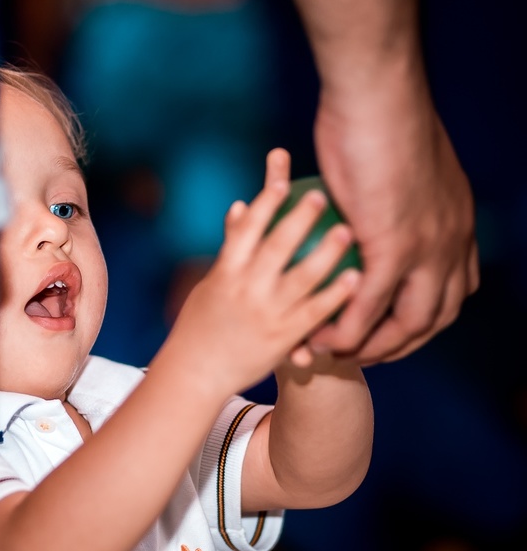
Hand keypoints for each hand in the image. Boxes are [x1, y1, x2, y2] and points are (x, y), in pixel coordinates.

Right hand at [163, 149, 359, 395]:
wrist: (196, 372)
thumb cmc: (201, 323)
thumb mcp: (212, 282)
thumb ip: (231, 246)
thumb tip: (242, 205)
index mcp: (224, 272)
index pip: (245, 229)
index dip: (264, 202)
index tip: (281, 178)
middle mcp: (245, 289)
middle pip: (277, 246)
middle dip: (299, 217)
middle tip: (323, 194)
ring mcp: (265, 313)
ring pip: (302, 277)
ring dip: (326, 252)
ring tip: (348, 231)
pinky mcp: (282, 338)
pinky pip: (315, 312)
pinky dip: (335, 295)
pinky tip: (355, 279)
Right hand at [308, 81, 478, 363]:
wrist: (376, 95)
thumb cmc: (379, 114)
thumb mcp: (404, 162)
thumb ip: (397, 193)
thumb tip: (375, 200)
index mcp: (458, 221)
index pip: (455, 289)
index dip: (424, 318)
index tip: (389, 328)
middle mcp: (452, 241)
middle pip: (437, 316)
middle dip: (402, 344)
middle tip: (363, 353)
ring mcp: (426, 247)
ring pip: (407, 322)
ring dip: (373, 347)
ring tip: (337, 353)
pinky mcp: (392, 246)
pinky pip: (369, 306)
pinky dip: (347, 331)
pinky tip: (322, 340)